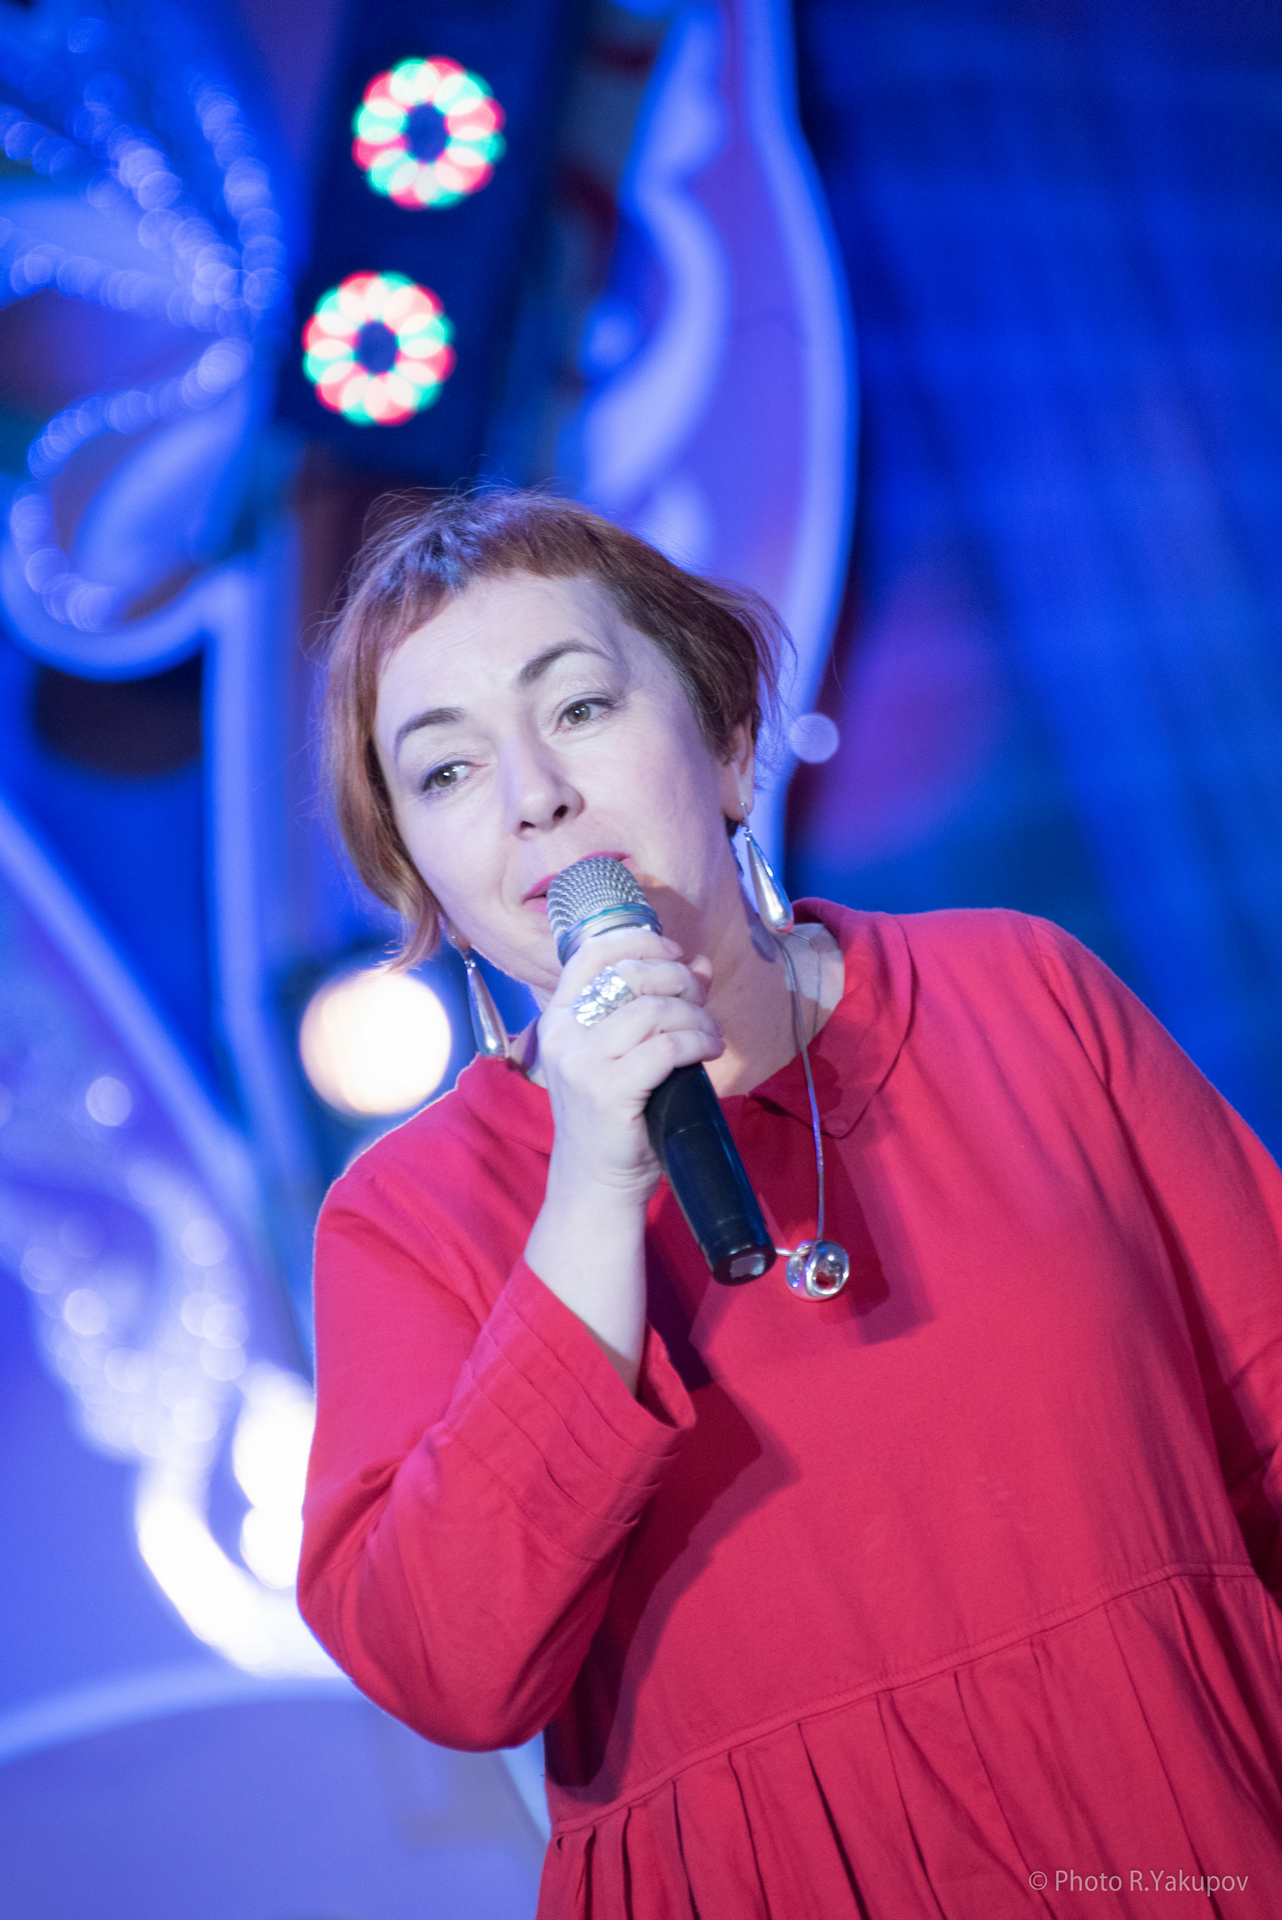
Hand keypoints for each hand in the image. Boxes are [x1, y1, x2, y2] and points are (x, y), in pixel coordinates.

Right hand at [536, 927, 721, 1204]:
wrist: (594, 1182)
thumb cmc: (613, 1115)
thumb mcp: (626, 1052)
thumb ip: (654, 1005)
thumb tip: (700, 964)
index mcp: (558, 1017)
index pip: (591, 954)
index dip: (640, 940)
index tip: (675, 951)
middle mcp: (563, 1034)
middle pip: (630, 975)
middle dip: (678, 980)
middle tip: (702, 1001)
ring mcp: (582, 1063)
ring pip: (653, 1011)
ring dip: (695, 1016)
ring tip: (712, 1034)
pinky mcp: (608, 1091)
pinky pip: (667, 1048)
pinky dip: (698, 1042)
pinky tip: (710, 1050)